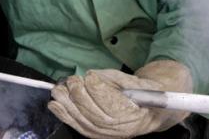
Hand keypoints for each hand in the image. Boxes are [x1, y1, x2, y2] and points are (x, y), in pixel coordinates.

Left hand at [48, 60, 191, 137]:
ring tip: (58, 91)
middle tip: (72, 80)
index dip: (99, 90)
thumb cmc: (145, 92)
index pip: (113, 104)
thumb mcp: (138, 81)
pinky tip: (55, 106)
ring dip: (68, 106)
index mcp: (135, 113)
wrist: (153, 111)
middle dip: (80, 96)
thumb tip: (94, 76)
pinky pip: (80, 127)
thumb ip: (116, 79)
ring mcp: (108, 134)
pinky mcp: (98, 135)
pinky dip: (65, 117)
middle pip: (96, 114)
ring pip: (85, 122)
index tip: (89, 75)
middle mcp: (122, 128)